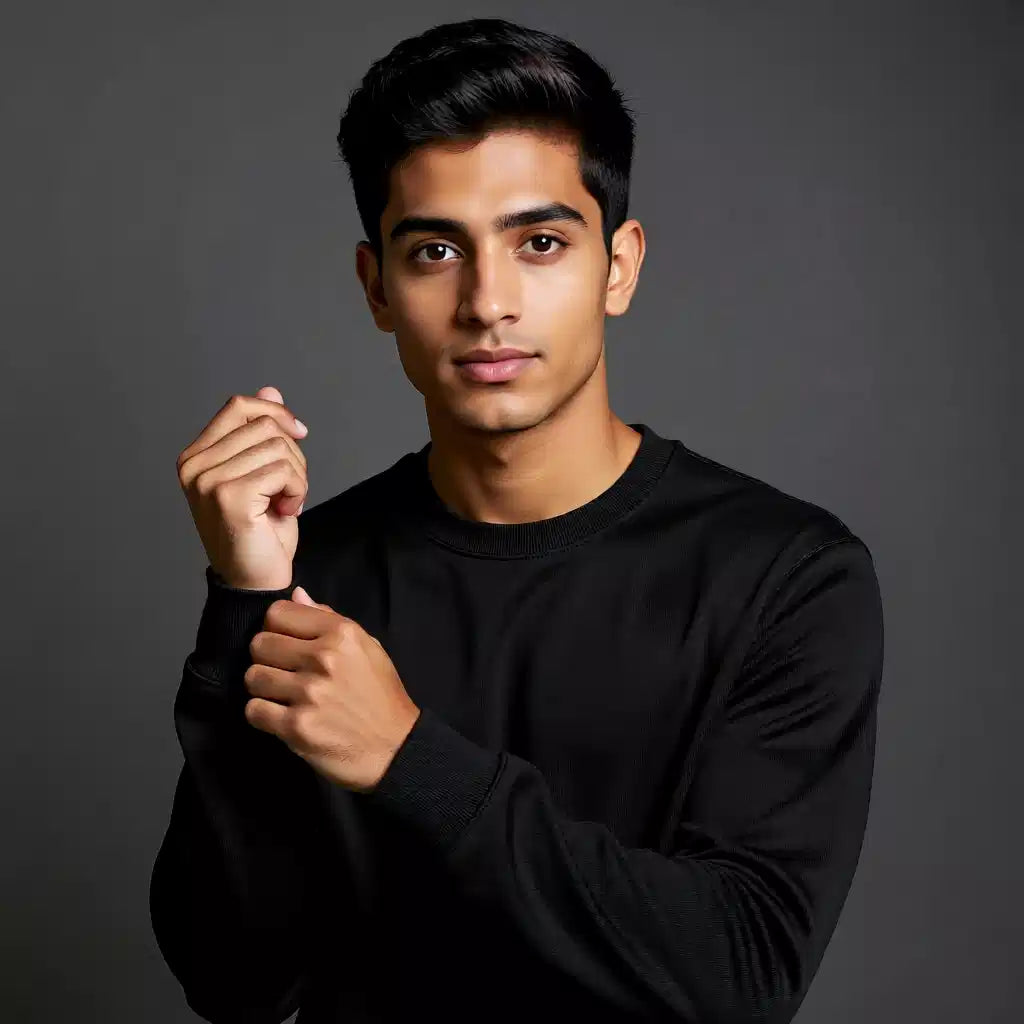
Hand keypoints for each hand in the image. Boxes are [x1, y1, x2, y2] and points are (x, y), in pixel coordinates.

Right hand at [176, 385, 309, 590]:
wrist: (256, 582)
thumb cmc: (260, 532)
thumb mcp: (263, 473)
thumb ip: (260, 433)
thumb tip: (270, 388)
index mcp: (196, 456)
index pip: (239, 406)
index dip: (276, 413)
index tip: (299, 434)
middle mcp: (194, 466)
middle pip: (265, 425)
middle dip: (293, 455)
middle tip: (289, 488)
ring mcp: (207, 481)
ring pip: (278, 446)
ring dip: (297, 475)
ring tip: (286, 502)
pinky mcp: (228, 497)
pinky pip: (283, 470)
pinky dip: (297, 489)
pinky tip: (286, 512)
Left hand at [243, 585, 420, 793]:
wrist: (395, 748)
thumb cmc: (380, 695)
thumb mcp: (367, 647)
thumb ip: (329, 619)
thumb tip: (296, 594)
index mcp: (342, 633)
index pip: (277, 613)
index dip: (276, 628)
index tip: (286, 644)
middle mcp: (324, 658)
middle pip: (259, 644)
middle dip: (267, 658)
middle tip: (284, 673)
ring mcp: (309, 693)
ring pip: (253, 676)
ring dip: (263, 688)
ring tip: (283, 696)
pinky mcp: (296, 727)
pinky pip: (254, 710)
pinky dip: (263, 715)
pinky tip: (281, 717)